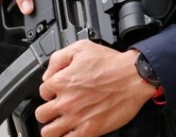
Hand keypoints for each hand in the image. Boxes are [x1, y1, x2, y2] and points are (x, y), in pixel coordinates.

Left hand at [35, 43, 152, 136]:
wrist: (134, 77)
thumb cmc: (111, 63)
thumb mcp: (81, 48)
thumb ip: (58, 59)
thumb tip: (48, 74)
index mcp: (62, 81)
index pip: (42, 92)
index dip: (50, 91)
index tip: (57, 92)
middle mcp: (66, 101)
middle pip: (41, 114)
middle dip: (47, 111)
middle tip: (56, 110)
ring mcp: (76, 118)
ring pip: (48, 132)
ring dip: (52, 128)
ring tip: (58, 125)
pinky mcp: (89, 131)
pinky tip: (71, 132)